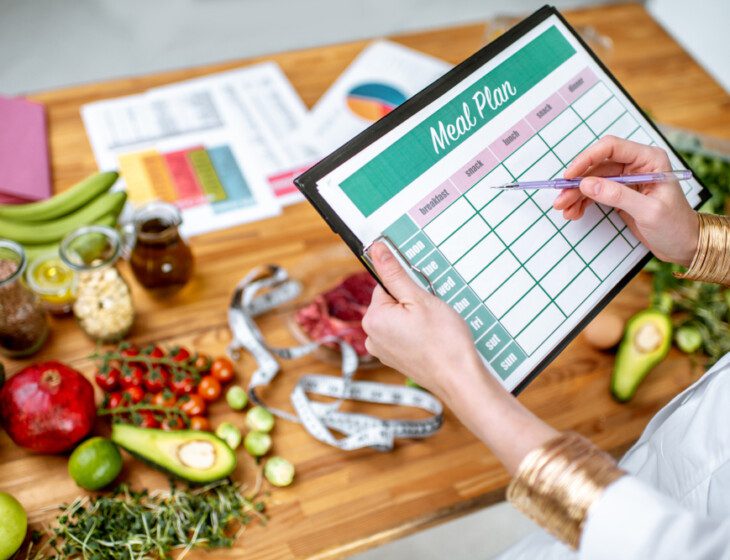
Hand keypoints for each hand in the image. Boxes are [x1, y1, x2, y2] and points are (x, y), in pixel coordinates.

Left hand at [362, 242, 484, 402]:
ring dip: (417, 319)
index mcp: (373, 319)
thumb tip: (376, 250)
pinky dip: (418, 334)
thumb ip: (395, 273)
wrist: (460, 379)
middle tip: (433, 315)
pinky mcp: (396, 360)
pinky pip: (404, 335)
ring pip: (400, 319)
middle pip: (392, 302)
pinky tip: (433, 340)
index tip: (424, 297)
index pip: (386, 285)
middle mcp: (372, 337)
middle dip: (413, 303)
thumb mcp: (420, 298)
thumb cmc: (444, 341)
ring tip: (435, 329)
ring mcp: (384, 351)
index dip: (409, 288)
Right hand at [553, 136, 698, 265]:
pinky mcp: (620, 194)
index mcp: (649, 159)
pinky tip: (574, 212)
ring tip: (564, 210)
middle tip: (560, 199)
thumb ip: (617, 195)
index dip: (587, 159)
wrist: (684, 245)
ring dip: (576, 195)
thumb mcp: (648, 211)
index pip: (611, 148)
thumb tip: (587, 184)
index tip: (570, 176)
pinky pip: (595, 193)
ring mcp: (626, 179)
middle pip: (597, 166)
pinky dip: (582, 202)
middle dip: (577, 183)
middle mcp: (636, 165)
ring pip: (593, 180)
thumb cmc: (675, 226)